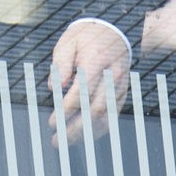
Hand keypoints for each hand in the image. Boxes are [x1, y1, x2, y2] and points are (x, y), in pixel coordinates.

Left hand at [48, 19, 130, 143]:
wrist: (111, 32)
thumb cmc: (85, 38)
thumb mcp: (67, 43)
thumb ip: (60, 65)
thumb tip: (55, 88)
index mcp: (97, 59)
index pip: (82, 91)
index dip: (66, 110)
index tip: (52, 122)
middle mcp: (112, 74)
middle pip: (95, 108)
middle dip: (76, 128)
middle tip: (58, 140)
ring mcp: (121, 85)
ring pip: (106, 116)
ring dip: (87, 133)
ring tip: (68, 143)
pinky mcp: (123, 93)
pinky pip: (113, 115)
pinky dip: (99, 129)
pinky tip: (85, 137)